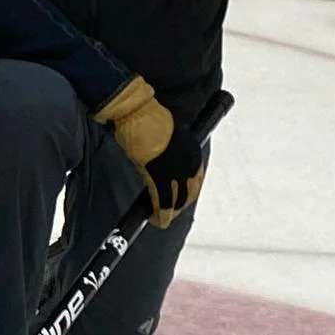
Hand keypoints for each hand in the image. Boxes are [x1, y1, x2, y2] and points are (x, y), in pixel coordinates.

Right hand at [93, 76, 203, 228]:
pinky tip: (157, 220)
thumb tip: (164, 162)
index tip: (179, 200)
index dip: (187, 193)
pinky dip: (161, 214)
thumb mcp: (168, 136)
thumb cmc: (148, 119)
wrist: (138, 114)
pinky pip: (162, 202)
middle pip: (189, 193)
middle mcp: (190, 163)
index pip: (196, 180)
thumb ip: (171, 152)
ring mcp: (175, 171)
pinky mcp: (159, 176)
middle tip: (170, 213)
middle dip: (180, 206)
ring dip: (170, 213)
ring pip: (177, 200)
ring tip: (162, 219)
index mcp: (194, 151)